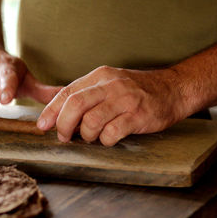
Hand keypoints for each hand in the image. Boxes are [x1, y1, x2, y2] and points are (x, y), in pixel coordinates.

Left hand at [37, 66, 186, 145]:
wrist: (173, 89)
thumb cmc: (137, 91)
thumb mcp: (110, 84)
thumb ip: (86, 95)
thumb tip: (59, 115)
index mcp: (99, 76)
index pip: (67, 92)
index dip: (51, 111)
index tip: (42, 126)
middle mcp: (110, 85)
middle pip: (75, 105)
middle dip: (63, 125)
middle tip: (64, 137)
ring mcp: (125, 100)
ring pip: (91, 121)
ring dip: (86, 135)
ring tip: (92, 137)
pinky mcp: (138, 116)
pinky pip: (111, 133)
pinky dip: (105, 141)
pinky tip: (109, 139)